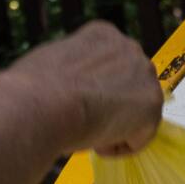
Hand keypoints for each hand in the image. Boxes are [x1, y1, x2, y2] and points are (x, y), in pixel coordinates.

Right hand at [1, 23, 161, 155]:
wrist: (41, 104)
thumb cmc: (31, 89)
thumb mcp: (49, 67)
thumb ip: (72, 72)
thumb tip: (68, 89)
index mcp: (102, 34)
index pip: (110, 67)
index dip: (90, 92)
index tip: (73, 105)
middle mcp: (129, 48)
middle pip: (129, 88)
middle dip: (109, 108)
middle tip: (82, 123)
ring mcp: (145, 75)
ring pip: (135, 114)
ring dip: (113, 129)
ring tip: (85, 132)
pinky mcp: (152, 106)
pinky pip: (139, 138)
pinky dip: (117, 148)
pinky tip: (95, 142)